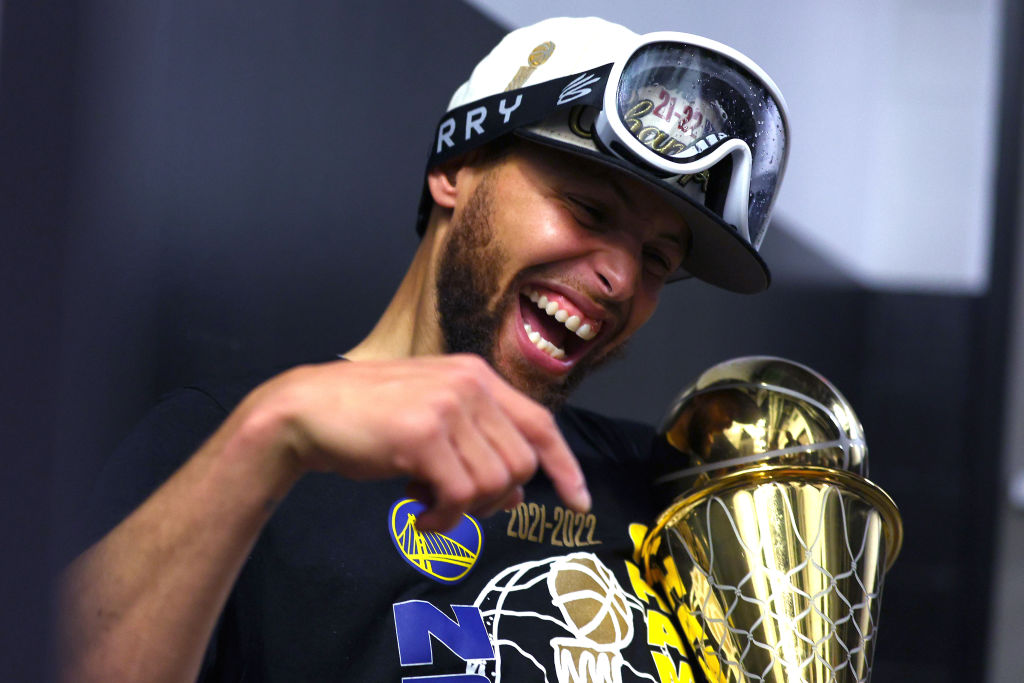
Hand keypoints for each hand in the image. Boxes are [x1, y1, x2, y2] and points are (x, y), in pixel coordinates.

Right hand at [244, 355, 589, 530]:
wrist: (308, 410)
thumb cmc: (369, 418)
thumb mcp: (433, 419)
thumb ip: (477, 445)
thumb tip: (516, 496)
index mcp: (476, 375)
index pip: (541, 423)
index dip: (565, 465)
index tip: (580, 501)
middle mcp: (470, 384)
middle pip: (521, 463)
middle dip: (497, 498)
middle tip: (457, 503)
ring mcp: (447, 406)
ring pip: (495, 483)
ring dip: (465, 510)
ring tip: (429, 503)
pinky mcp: (423, 435)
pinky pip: (460, 496)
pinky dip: (443, 518)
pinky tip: (417, 513)